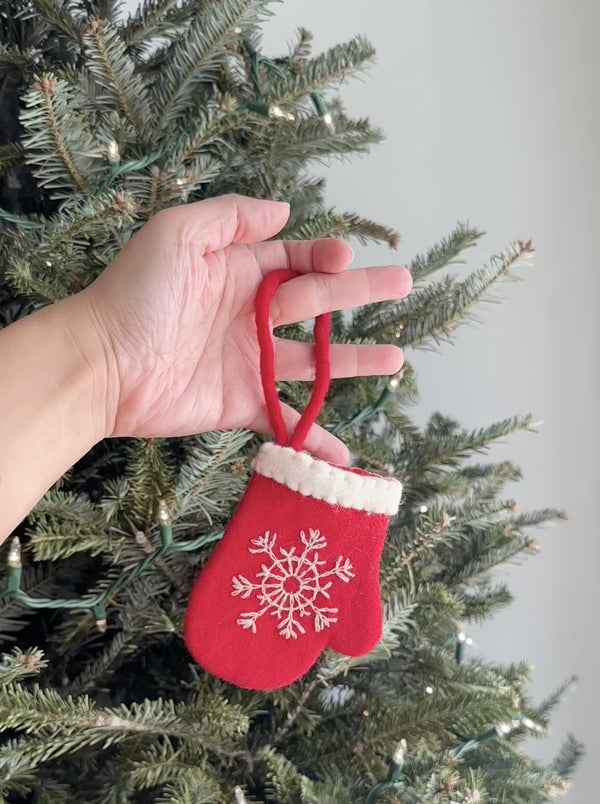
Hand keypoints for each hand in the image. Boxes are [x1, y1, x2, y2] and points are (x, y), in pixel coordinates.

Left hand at [82, 194, 412, 463]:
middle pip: (317, 302)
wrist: (103, 366)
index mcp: (235, 272)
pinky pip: (287, 419)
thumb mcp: (176, 234)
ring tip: (396, 359)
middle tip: (403, 284)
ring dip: (354, 360)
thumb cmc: (133, 295)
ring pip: (314, 361)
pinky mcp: (241, 405)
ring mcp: (248, 363)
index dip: (324, 256)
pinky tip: (344, 453)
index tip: (345, 259)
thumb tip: (285, 211)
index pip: (294, 259)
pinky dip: (314, 437)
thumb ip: (230, 218)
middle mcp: (248, 315)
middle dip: (360, 292)